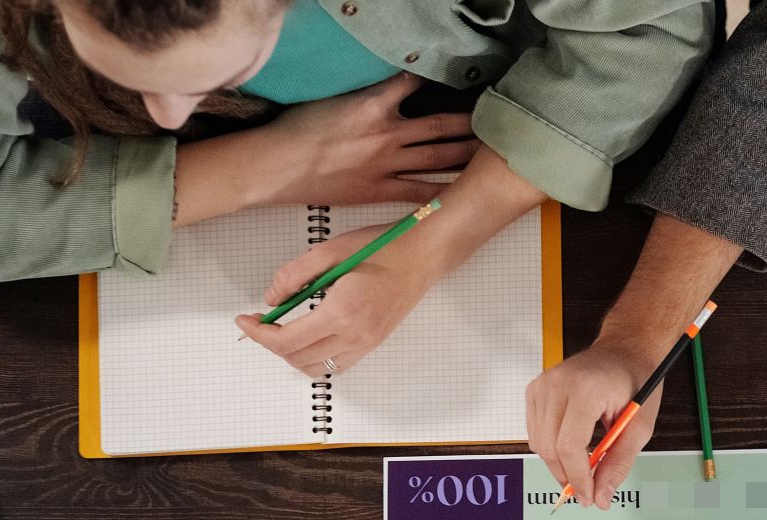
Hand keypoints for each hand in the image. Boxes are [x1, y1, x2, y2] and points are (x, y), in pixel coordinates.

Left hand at [235, 235, 439, 376]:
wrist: (423, 255)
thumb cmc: (383, 247)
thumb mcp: (330, 250)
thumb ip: (294, 275)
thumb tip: (272, 298)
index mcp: (341, 313)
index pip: (286, 340)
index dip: (258, 334)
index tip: (244, 321)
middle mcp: (354, 336)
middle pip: (297, 358)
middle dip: (271, 344)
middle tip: (259, 323)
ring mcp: (366, 343)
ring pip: (317, 369)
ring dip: (292, 355)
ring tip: (282, 331)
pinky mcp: (373, 343)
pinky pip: (337, 366)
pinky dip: (315, 358)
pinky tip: (310, 337)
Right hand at [252, 74, 477, 208]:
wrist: (274, 166)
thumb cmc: (295, 128)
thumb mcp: (332, 96)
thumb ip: (364, 92)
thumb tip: (386, 87)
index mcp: (373, 102)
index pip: (416, 83)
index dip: (438, 80)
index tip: (458, 80)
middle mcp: (387, 133)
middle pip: (440, 125)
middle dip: (469, 123)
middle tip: (492, 122)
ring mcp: (385, 164)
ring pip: (437, 157)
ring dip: (465, 154)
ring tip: (487, 153)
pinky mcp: (378, 190)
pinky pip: (420, 191)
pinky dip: (443, 190)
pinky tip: (463, 191)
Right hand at [527, 342, 664, 508]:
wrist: (624, 349)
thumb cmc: (636, 382)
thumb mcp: (640, 426)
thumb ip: (619, 463)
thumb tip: (601, 497)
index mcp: (586, 389)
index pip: (569, 445)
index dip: (578, 477)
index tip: (590, 497)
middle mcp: (558, 384)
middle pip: (550, 447)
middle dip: (567, 476)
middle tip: (587, 492)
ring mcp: (542, 384)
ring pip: (539, 443)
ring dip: (559, 464)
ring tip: (584, 467)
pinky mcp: (535, 389)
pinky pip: (535, 432)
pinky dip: (551, 447)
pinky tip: (572, 446)